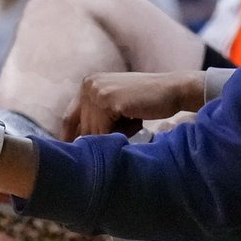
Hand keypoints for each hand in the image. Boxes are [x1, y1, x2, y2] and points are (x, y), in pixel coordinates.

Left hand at [62, 71, 205, 138]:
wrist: (172, 90)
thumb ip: (96, 117)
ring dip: (114, 135)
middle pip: (83, 128)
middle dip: (101, 138)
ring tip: (134, 119)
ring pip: (95, 132)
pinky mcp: (109, 101)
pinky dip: (121, 133)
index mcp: (88, 84)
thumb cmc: (145, 102)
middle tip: (126, 128)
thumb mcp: (114, 104)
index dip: (68, 138)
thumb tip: (77, 144)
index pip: (70, 118)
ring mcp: (98, 92)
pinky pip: (106, 132)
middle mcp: (89, 85)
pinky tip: (136, 120)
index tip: (71, 156)